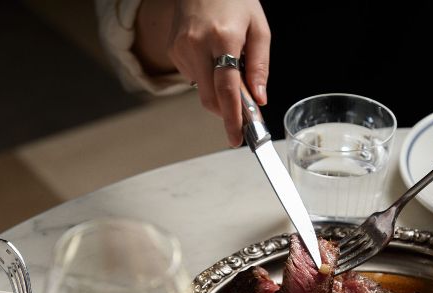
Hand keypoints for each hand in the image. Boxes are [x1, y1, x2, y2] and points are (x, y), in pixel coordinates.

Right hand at [167, 0, 269, 145]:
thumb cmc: (234, 0)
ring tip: (228, 65)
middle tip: (243, 115)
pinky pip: (193, 78)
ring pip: (202, 91)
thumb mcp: (258, 28)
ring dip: (218, 91)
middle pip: (210, 98)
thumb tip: (259, 99)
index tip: (236, 138)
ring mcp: (181, 48)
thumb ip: (259, 66)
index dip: (232, 118)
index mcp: (222, 37)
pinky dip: (207, 77)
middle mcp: (196, 45)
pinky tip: (213, 57)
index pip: (226, 89)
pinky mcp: (173, 51)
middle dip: (226, 112)